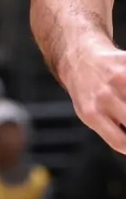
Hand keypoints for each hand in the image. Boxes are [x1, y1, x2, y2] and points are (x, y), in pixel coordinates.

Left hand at [62, 35, 125, 152]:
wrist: (78, 57)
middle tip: (124, 115)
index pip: (122, 142)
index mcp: (91, 113)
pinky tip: (125, 89)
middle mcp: (103, 96)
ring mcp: (117, 78)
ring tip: (124, 101)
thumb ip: (110, 129)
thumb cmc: (87, 92)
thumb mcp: (88, 113)